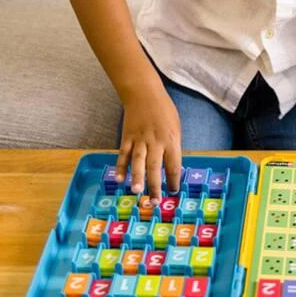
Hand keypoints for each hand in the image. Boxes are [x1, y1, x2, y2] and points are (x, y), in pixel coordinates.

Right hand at [114, 88, 181, 204]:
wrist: (144, 94)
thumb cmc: (164, 111)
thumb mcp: (176, 128)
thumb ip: (173, 147)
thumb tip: (172, 168)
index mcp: (171, 139)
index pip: (174, 163)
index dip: (174, 179)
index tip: (173, 191)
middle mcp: (156, 141)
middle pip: (155, 166)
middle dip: (155, 185)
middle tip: (154, 202)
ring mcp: (140, 139)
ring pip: (138, 161)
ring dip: (137, 177)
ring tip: (136, 191)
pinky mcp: (127, 137)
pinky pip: (123, 154)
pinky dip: (121, 167)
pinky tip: (119, 179)